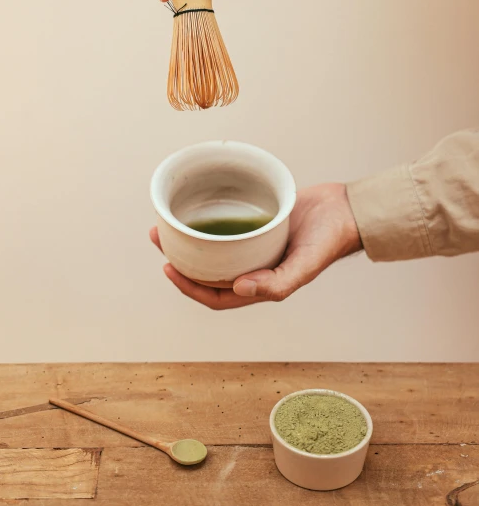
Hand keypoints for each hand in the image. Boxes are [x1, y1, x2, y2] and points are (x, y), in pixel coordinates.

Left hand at [150, 184, 362, 309]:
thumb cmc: (330, 240)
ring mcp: (254, 246)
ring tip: (168, 225)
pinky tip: (196, 209)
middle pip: (208, 272)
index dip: (189, 289)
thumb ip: (276, 283)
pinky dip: (209, 222)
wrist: (345, 209)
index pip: (216, 296)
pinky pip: (227, 227)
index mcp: (262, 285)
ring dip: (189, 241)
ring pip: (213, 249)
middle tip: (160, 240)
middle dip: (180, 262)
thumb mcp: (305, 265)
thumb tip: (239, 289)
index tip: (168, 268)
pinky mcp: (257, 224)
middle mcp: (254, 267)